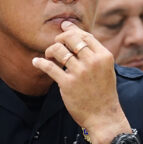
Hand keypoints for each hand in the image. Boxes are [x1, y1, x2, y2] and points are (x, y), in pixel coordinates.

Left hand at [32, 21, 126, 137]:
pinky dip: (40, 62)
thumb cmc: (103, 93)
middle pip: (71, 38)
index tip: (64, 27)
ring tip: (49, 55)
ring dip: (51, 50)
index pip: (86, 35)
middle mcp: (92, 62)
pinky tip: (36, 62)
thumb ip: (94, 54)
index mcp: (104, 56)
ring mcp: (80, 72)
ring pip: (59, 50)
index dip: (73, 30)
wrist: (104, 116)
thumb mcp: (106, 70)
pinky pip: (50, 67)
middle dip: (60, 37)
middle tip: (56, 43)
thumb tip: (78, 36)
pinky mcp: (67, 84)